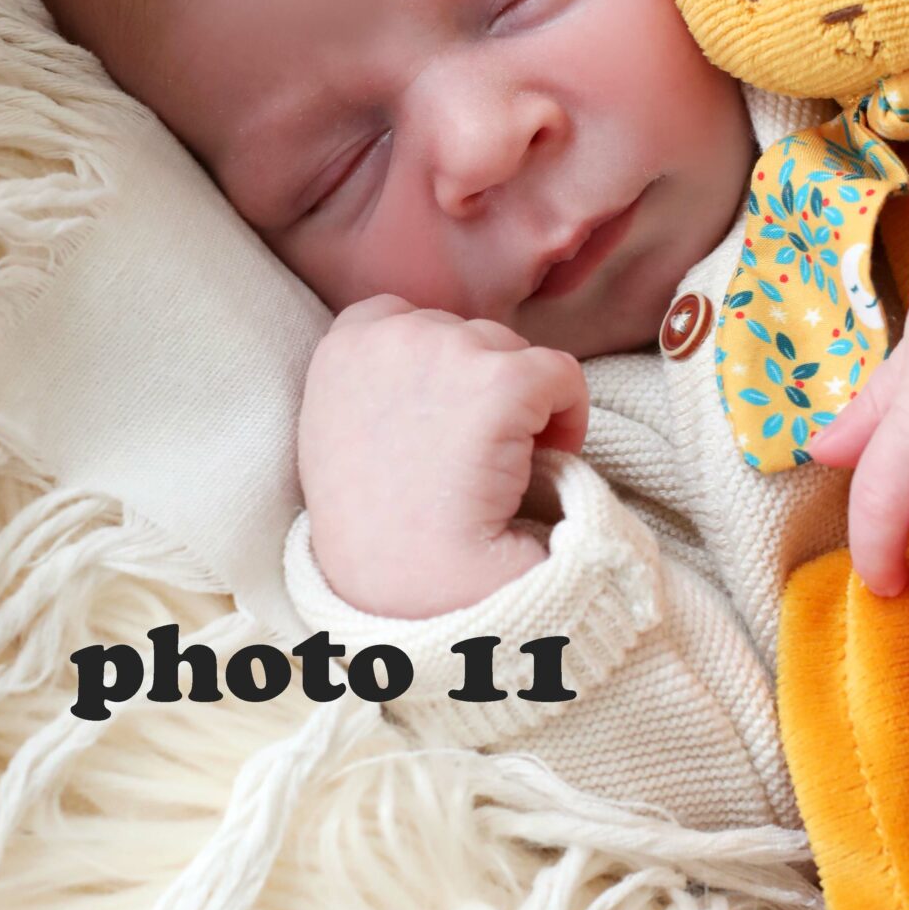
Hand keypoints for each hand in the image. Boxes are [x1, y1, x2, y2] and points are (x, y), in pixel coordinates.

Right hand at [298, 294, 588, 617]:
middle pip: (467, 334)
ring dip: (521, 406)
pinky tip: (542, 466)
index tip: (445, 428)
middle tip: (475, 463)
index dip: (439, 371)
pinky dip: (568, 417)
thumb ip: (374, 387)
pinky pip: (562, 374)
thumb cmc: (375, 537)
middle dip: (482, 390)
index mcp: (340, 349)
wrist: (406, 593)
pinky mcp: (501, 382)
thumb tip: (437, 378)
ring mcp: (447, 354)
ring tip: (501, 470)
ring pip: (514, 354)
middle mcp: (389, 337)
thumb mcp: (342, 440)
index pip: (399, 316)